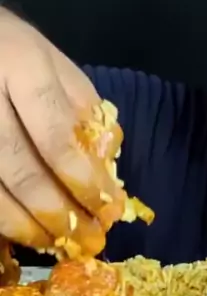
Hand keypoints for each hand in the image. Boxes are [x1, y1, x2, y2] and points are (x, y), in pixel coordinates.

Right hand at [0, 9, 125, 256]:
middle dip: (59, 213)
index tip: (108, 210)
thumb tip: (106, 175)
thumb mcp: (59, 68)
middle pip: (19, 169)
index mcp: (20, 65)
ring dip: (26, 226)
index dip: (83, 181)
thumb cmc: (16, 52)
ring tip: (57, 243)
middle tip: (88, 240)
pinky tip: (22, 232)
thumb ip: (86, 115)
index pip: (55, 135)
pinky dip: (0, 220)